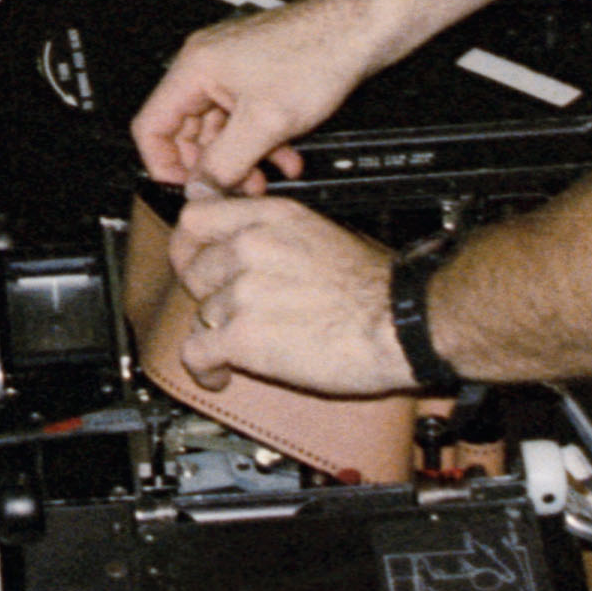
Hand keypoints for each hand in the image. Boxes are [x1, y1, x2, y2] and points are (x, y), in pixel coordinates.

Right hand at [130, 0, 374, 193]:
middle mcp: (208, 66)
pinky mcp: (256, 77)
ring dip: (240, 159)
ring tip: (265, 180)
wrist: (357, 31)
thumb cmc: (317, 53)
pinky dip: (260, 143)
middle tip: (233, 189)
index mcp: (196, 68)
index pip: (151, 125)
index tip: (187, 188)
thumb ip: (226, 162)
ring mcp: (232, 71)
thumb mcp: (265, 123)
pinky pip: (244, 119)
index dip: (164, 164)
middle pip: (186, 130)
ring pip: (219, 129)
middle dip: (211, 165)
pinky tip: (284, 159)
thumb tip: (200, 189)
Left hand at [171, 192, 405, 396]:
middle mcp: (252, 246)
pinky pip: (195, 352)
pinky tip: (219, 374)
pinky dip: (203, 368)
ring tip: (240, 345)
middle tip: (227, 309)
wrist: (402, 323)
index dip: (189, 243)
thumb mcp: (321, 232)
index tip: (192, 259)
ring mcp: (244, 290)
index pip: (195, 217)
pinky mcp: (244, 336)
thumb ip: (273, 228)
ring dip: (218, 331)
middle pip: (193, 268)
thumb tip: (242, 230)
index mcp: (272, 218)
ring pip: (201, 312)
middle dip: (208, 293)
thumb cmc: (377, 287)